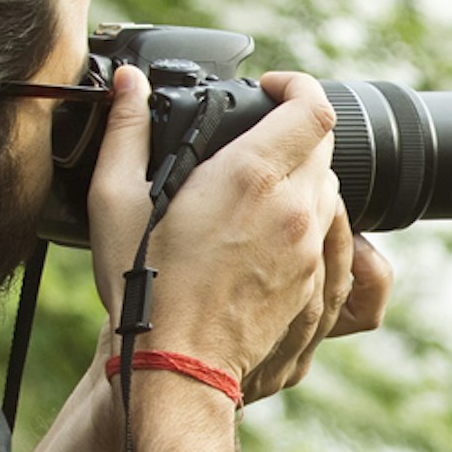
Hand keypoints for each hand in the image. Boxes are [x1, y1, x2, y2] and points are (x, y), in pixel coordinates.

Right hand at [90, 70, 354, 394]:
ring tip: (258, 193)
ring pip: (332, 193)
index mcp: (252, 176)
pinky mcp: (318, 287)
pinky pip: (335, 240)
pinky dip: (313, 227)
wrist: (177, 368)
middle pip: (323, 147)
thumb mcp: (115, 201)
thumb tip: (129, 84)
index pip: (313, 107)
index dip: (298, 85)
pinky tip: (276, 236)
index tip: (272, 89)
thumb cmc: (143, 289)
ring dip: (304, 181)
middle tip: (253, 144)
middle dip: (294, 134)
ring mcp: (312, 251)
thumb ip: (125, 131)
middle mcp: (295, 209)